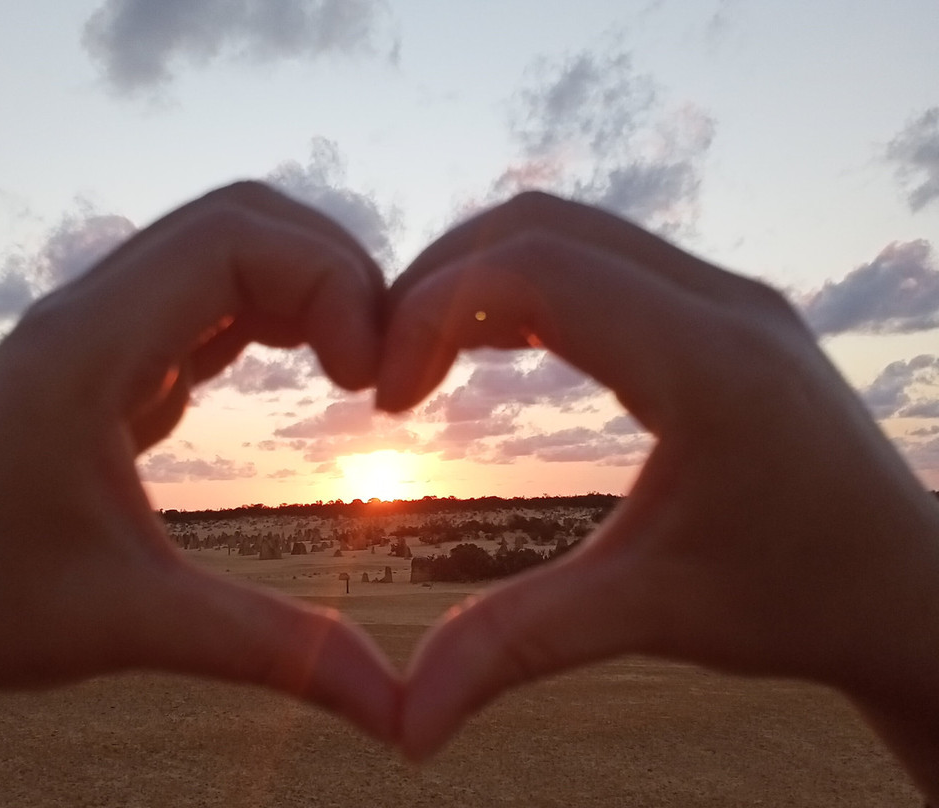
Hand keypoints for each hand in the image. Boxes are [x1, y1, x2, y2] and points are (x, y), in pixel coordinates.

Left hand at [0, 183, 397, 801]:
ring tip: (353, 365)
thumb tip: (397, 707)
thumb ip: (271, 650)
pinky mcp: (107, 351)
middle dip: (332, 272)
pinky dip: (272, 310)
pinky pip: (205, 291)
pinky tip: (301, 364)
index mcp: (84, 350)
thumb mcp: (133, 625)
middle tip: (379, 365)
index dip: (328, 284)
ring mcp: (96, 325)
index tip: (368, 382)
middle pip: (237, 219)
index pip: (230, 241)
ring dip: (305, 285)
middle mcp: (87, 313)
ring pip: (223, 245)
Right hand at [379, 192, 938, 792]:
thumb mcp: (650, 615)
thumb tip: (405, 726)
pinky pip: (601, 258)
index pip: (537, 271)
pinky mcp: (722, 307)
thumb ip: (519, 645)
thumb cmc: (797, 602)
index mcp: (710, 366)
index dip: (431, 313)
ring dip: (480, 276)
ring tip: (424, 356)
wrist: (907, 588)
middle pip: (540, 226)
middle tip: (386, 368)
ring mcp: (727, 294)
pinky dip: (527, 285)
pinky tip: (494, 344)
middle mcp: (724, 303)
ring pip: (569, 230)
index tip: (386, 400)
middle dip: (439, 282)